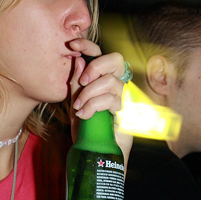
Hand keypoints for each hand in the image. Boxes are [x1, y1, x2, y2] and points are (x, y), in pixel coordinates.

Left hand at [68, 38, 132, 163]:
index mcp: (103, 80)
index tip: (72, 46)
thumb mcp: (74, 104)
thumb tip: (78, 59)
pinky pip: (112, 100)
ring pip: (111, 82)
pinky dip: (95, 106)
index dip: (89, 46)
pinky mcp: (128, 114)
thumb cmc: (86, 130)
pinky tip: (84, 115)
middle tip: (82, 82)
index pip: (101, 55)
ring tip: (79, 108)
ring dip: (90, 93)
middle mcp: (117, 86)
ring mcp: (124, 99)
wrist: (93, 154)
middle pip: (116, 60)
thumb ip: (75, 84)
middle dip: (96, 67)